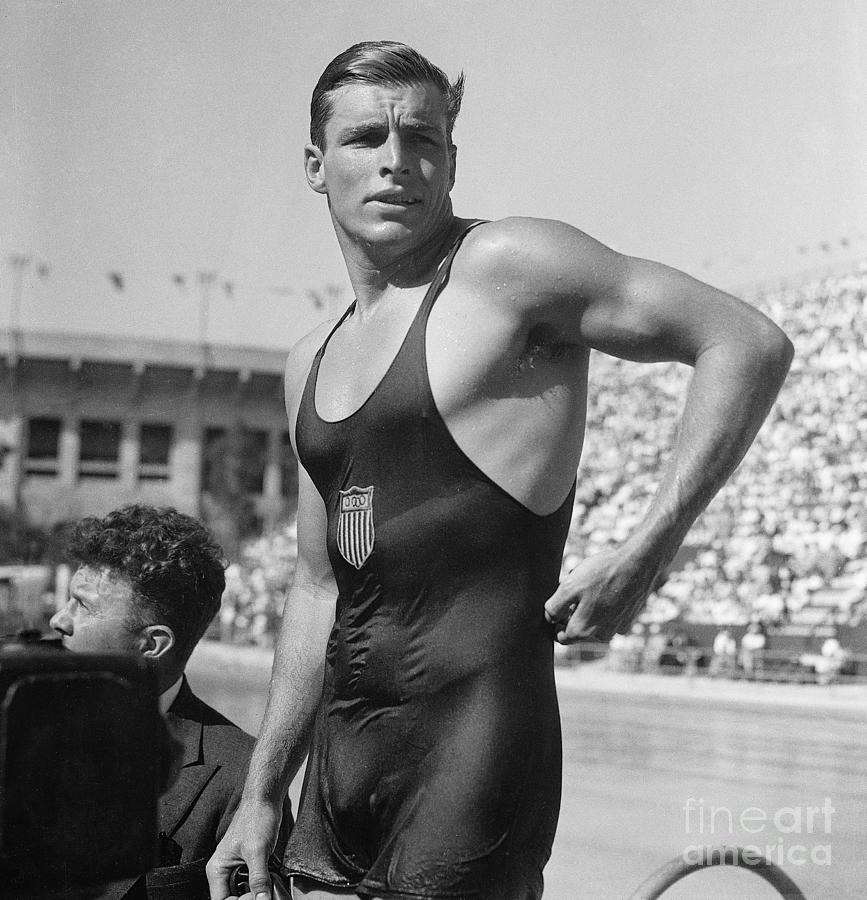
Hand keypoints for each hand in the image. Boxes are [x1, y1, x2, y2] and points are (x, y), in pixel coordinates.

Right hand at [206, 799, 280, 899]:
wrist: (265, 800)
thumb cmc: (256, 818)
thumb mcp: (257, 851)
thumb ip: (258, 879)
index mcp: (217, 869)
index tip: (257, 898)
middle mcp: (223, 871)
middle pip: (233, 898)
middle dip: (250, 898)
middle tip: (264, 893)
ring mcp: (235, 867)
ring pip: (243, 892)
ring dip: (256, 892)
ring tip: (268, 886)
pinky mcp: (248, 863)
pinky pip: (252, 882)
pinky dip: (261, 885)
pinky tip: (270, 880)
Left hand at [544, 547, 660, 642]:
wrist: (639, 564)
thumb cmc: (602, 573)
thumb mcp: (570, 586)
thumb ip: (554, 607)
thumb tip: (548, 619)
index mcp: (583, 630)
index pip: (560, 637)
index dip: (555, 622)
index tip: (558, 606)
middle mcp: (601, 635)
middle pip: (578, 628)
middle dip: (573, 612)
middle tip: (577, 589)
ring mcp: (617, 629)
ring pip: (594, 622)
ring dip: (589, 608)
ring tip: (593, 585)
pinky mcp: (629, 620)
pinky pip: (609, 617)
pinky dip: (605, 606)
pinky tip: (608, 588)